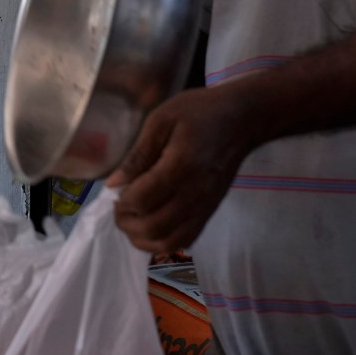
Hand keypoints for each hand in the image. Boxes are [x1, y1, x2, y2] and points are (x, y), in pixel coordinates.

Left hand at [107, 85, 257, 255]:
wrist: (241, 121)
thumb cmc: (199, 112)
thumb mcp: (161, 120)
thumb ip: (138, 154)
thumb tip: (114, 183)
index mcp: (180, 165)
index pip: (143, 199)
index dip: (122, 201)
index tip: (115, 192)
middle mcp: (194, 193)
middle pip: (154, 226)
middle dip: (127, 222)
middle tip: (119, 208)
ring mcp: (204, 206)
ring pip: (169, 242)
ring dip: (142, 237)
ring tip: (132, 219)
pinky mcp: (210, 212)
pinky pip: (185, 240)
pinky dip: (162, 241)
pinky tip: (151, 226)